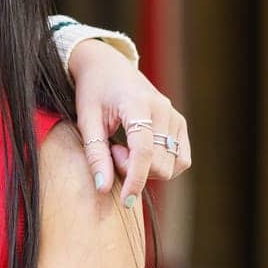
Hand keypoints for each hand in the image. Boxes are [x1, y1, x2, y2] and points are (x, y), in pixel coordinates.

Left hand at [68, 40, 192, 205]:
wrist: (107, 66)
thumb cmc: (92, 91)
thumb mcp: (86, 121)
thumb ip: (94, 154)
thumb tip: (102, 188)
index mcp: (138, 105)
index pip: (144, 152)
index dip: (135, 180)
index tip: (125, 201)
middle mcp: (163, 110)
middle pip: (160, 163)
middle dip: (134, 170)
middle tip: (111, 152)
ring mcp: (175, 116)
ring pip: (173, 165)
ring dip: (148, 169)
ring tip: (123, 149)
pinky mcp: (180, 123)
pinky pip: (181, 159)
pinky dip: (162, 165)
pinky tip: (139, 154)